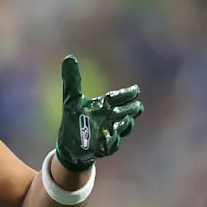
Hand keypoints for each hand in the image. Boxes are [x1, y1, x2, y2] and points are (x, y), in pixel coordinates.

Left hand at [55, 55, 143, 171]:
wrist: (70, 145)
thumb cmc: (73, 119)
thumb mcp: (71, 98)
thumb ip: (72, 80)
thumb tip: (69, 58)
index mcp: (102, 106)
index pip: (117, 98)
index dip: (126, 94)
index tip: (136, 90)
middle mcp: (108, 119)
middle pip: (123, 113)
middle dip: (131, 110)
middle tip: (138, 106)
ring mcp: (107, 133)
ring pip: (121, 128)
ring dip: (125, 125)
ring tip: (127, 119)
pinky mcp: (103, 147)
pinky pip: (111, 145)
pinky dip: (113, 141)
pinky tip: (112, 138)